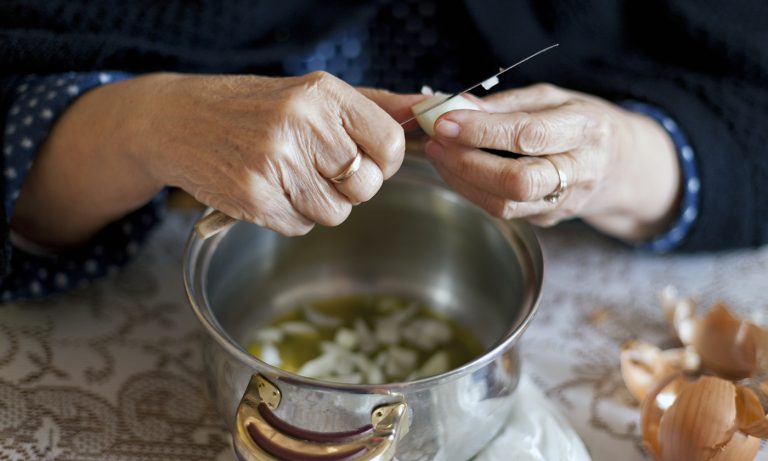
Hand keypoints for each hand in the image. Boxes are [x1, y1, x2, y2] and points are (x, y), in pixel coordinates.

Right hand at [12, 72, 422, 243]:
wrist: (178, 121)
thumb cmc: (254, 108)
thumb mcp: (313, 95)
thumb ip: (374, 106)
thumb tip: (429, 110)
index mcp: (323, 94)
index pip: (390, 145)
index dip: (382, 162)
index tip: (364, 160)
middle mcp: (301, 123)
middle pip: (365, 186)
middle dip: (348, 186)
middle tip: (316, 167)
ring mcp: (275, 161)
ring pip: (335, 213)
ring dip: (317, 204)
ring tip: (287, 176)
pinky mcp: (253, 196)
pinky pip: (299, 227)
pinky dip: (288, 216)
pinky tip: (266, 189)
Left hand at [423, 83, 681, 240]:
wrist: (621, 165)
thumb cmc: (580, 123)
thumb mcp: (553, 98)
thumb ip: (505, 104)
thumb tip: (456, 105)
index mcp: (585, 128)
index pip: (529, 135)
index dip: (482, 131)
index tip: (445, 121)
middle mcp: (580, 170)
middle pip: (518, 180)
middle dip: (468, 162)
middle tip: (437, 141)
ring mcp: (564, 202)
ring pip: (505, 204)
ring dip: (462, 180)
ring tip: (438, 154)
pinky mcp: (548, 219)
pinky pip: (502, 211)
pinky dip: (471, 190)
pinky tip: (455, 169)